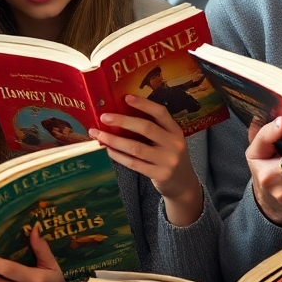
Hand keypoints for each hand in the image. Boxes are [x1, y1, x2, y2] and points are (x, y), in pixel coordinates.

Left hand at [90, 95, 202, 226]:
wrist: (183, 183)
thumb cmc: (168, 156)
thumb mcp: (168, 140)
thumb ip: (152, 129)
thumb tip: (120, 115)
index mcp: (175, 130)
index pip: (161, 112)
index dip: (144, 104)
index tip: (126, 97)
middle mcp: (173, 143)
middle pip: (146, 128)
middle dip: (122, 121)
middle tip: (104, 117)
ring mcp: (167, 160)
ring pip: (136, 148)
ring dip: (114, 140)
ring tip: (98, 134)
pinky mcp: (159, 174)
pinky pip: (134, 163)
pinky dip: (119, 156)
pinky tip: (108, 150)